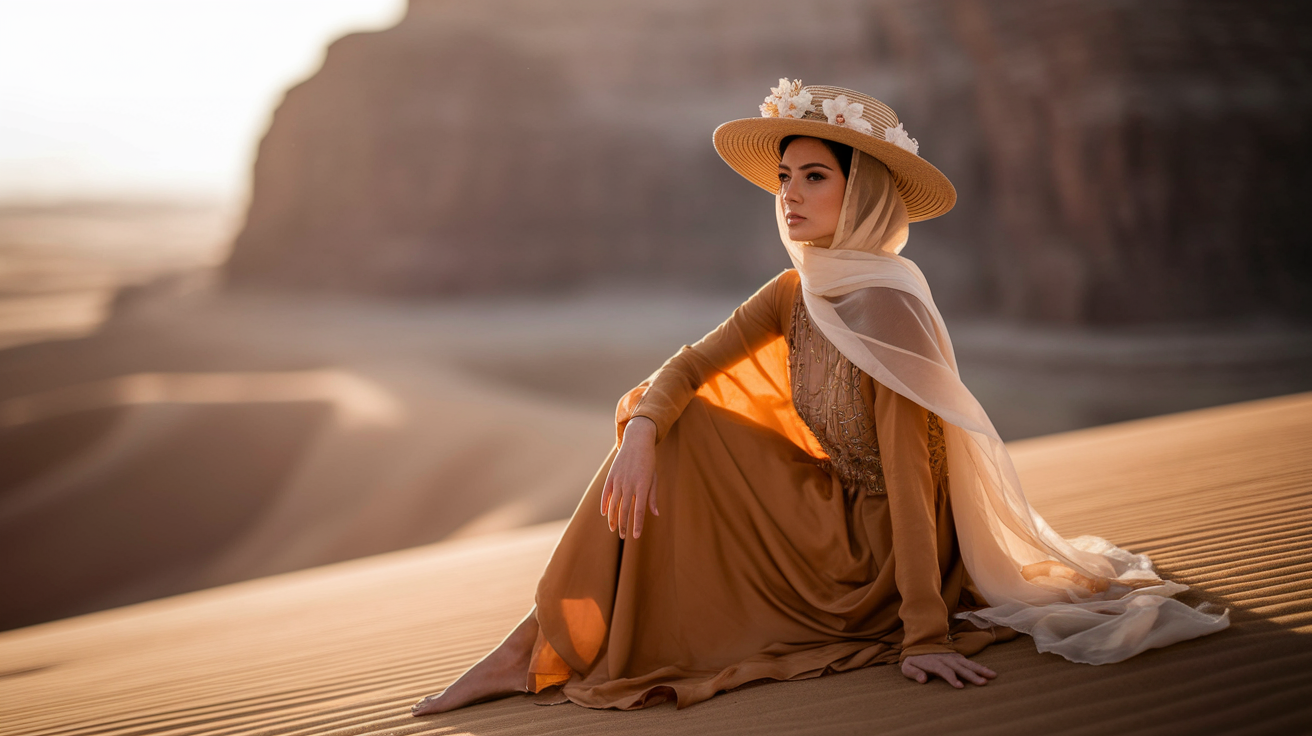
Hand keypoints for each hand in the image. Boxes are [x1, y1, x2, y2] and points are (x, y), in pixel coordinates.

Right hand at [600, 417, 658, 538]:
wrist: (637, 441)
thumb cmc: (649, 461)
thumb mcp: (653, 477)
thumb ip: (652, 497)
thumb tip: (655, 514)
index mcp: (642, 485)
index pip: (639, 511)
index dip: (637, 525)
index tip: (636, 536)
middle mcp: (629, 484)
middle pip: (625, 510)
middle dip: (624, 525)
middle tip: (624, 537)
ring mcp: (619, 479)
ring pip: (614, 504)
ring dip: (613, 518)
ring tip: (613, 529)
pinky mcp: (611, 476)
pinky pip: (606, 493)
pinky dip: (605, 504)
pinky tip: (605, 514)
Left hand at [901, 652, 995, 688]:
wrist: (917, 644)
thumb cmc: (912, 660)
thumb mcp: (906, 667)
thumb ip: (913, 673)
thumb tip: (923, 680)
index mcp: (932, 662)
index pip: (943, 670)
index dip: (952, 677)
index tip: (960, 686)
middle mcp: (945, 658)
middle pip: (959, 667)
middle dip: (971, 675)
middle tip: (983, 683)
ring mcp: (952, 657)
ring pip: (967, 663)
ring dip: (980, 669)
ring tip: (992, 676)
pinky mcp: (957, 657)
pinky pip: (969, 662)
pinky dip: (980, 667)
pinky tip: (989, 673)